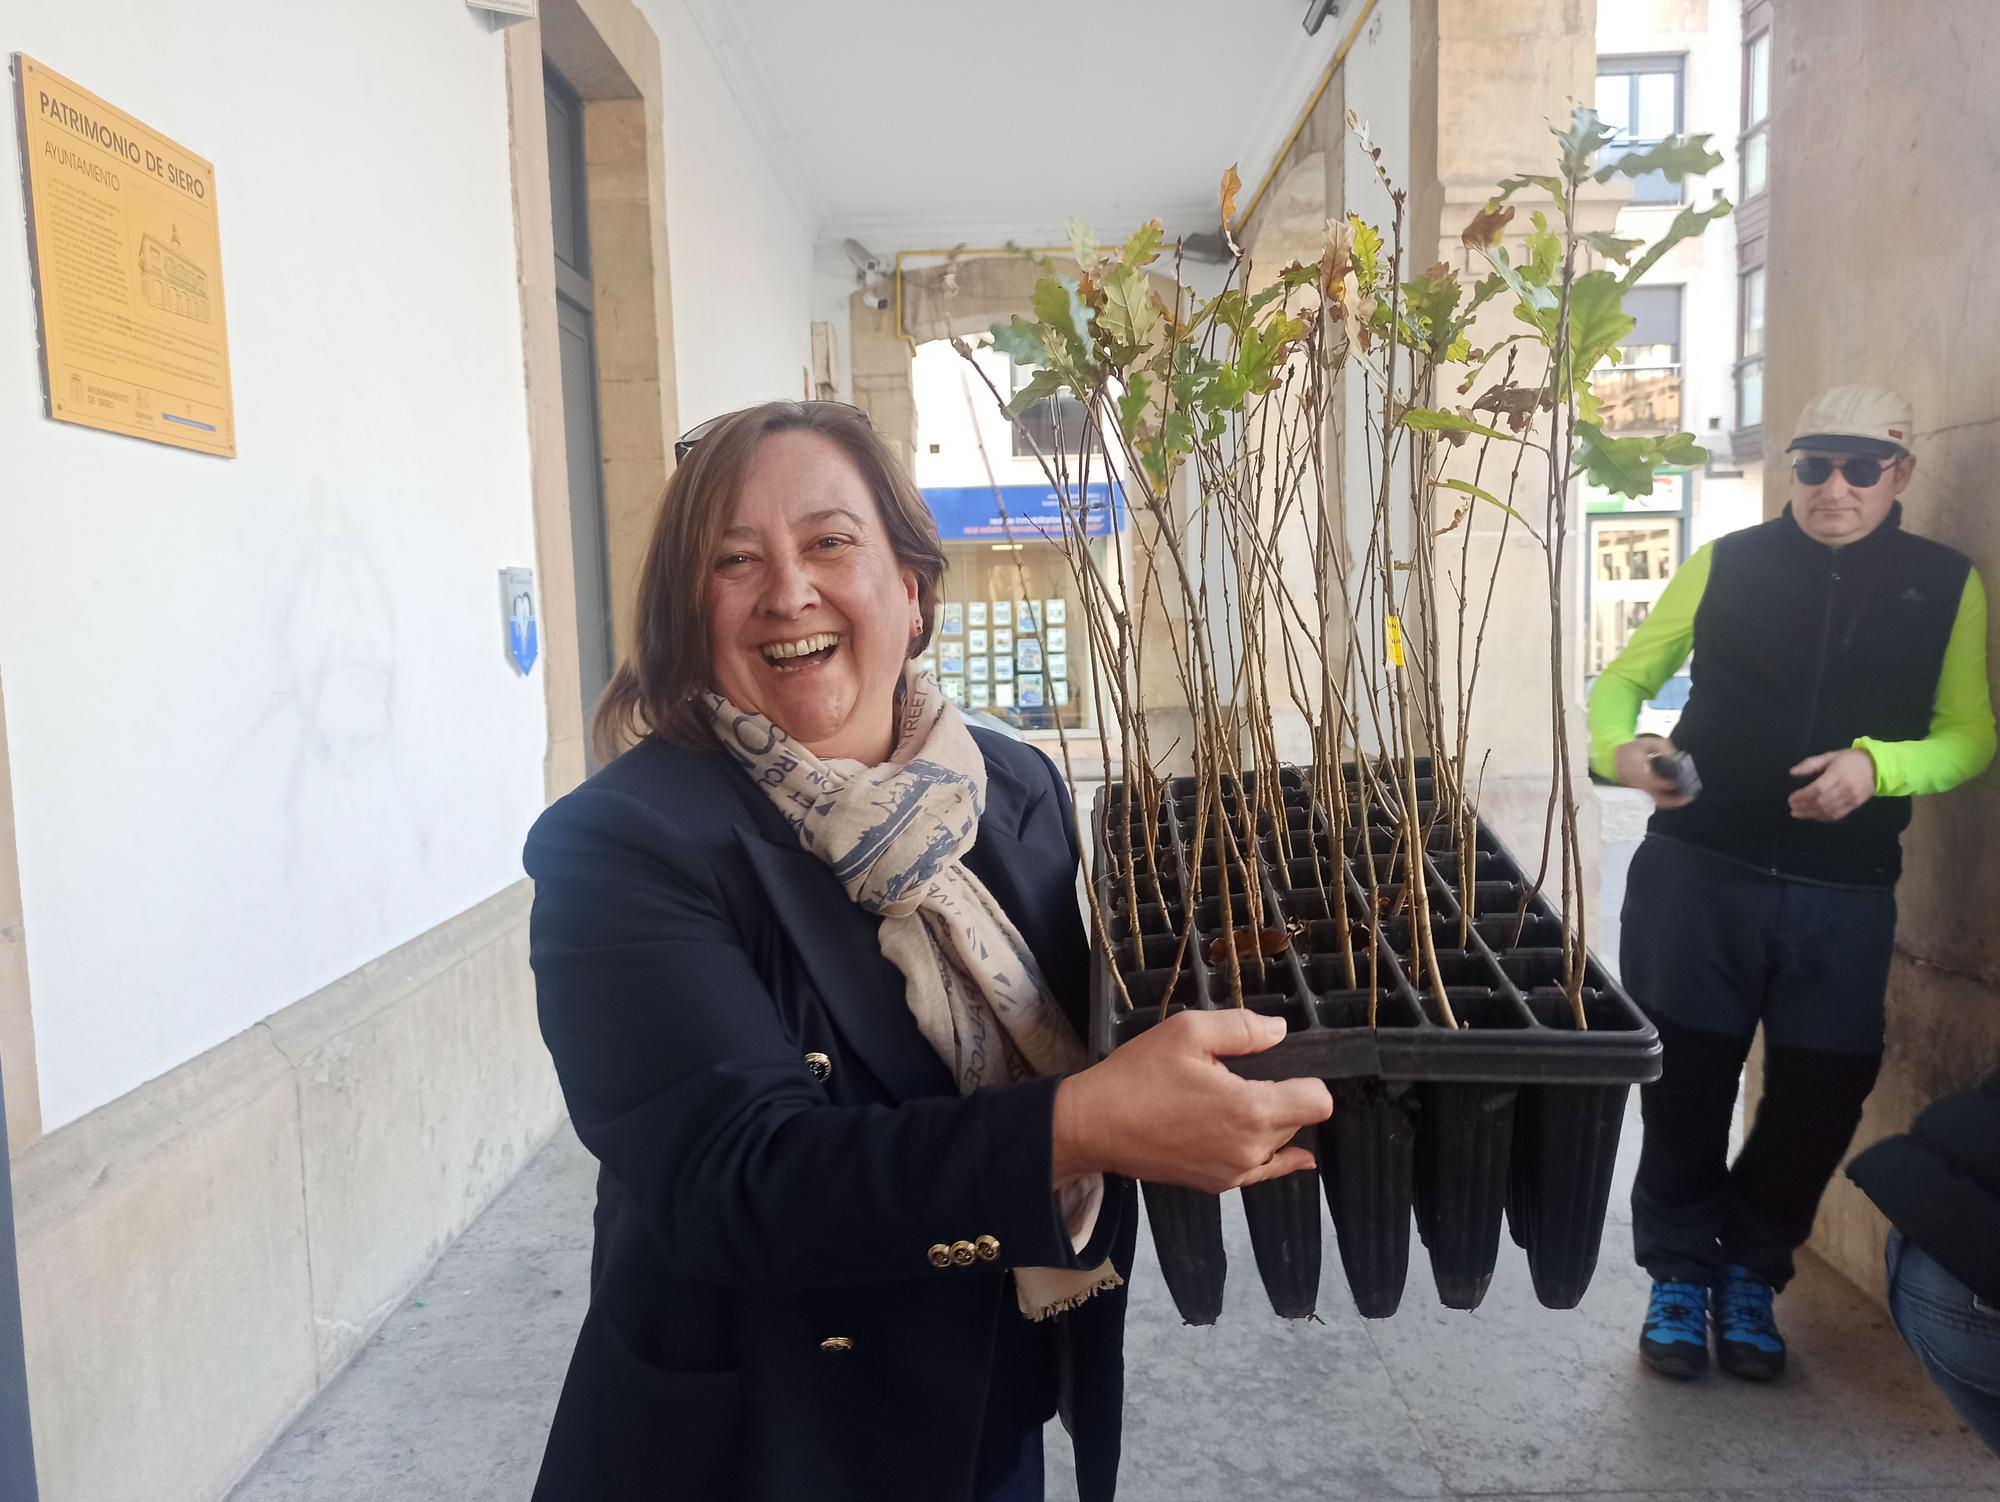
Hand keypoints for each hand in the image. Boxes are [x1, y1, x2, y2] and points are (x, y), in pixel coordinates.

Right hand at [1052, 1009, 1332, 1194]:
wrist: (1094, 1126)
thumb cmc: (1138, 1076)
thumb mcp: (1188, 1031)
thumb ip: (1243, 1028)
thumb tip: (1279, 1031)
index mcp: (1251, 1110)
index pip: (1318, 1101)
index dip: (1307, 1078)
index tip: (1283, 1066)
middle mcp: (1251, 1149)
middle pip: (1300, 1120)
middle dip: (1284, 1097)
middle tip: (1243, 1077)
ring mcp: (1235, 1172)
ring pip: (1280, 1144)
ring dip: (1270, 1124)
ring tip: (1231, 1102)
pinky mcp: (1218, 1185)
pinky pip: (1264, 1171)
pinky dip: (1272, 1155)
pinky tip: (1276, 1147)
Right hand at [1613, 734, 1693, 809]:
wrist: (1616, 759)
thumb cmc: (1634, 750)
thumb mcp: (1648, 742)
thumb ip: (1663, 747)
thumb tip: (1675, 758)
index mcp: (1637, 770)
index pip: (1651, 781)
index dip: (1664, 784)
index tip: (1676, 782)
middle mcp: (1639, 783)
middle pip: (1655, 797)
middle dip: (1672, 800)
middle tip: (1688, 797)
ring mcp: (1641, 790)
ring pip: (1656, 801)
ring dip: (1672, 802)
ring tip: (1686, 798)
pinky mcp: (1643, 793)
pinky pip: (1656, 799)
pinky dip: (1668, 800)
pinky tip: (1679, 796)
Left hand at [1788, 747, 1876, 821]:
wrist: (1878, 766)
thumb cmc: (1851, 759)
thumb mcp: (1830, 756)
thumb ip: (1811, 764)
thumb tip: (1792, 772)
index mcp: (1837, 774)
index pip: (1817, 789)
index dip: (1802, 796)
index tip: (1790, 798)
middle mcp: (1844, 788)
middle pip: (1821, 802)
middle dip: (1804, 807)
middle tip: (1792, 808)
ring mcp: (1851, 798)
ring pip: (1828, 811)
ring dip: (1810, 814)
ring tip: (1798, 814)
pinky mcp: (1855, 805)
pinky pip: (1837, 815)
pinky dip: (1823, 817)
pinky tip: (1813, 816)